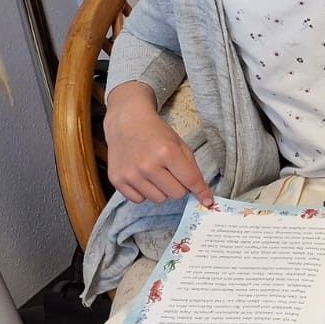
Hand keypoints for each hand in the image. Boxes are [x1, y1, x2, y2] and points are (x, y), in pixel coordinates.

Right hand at [103, 83, 212, 206]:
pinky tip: (142, 177)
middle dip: (179, 186)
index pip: (190, 181)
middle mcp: (147, 165)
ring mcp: (130, 174)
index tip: (207, 201)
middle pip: (176, 194)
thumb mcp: (180, 145)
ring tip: (156, 174)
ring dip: (162, 190)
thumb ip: (192, 169)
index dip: (201, 191)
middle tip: (173, 174)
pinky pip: (139, 200)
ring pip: (158, 199)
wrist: (126, 122)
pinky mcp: (117, 180)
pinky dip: (144, 192)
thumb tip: (204, 196)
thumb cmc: (156, 134)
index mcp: (167, 152)